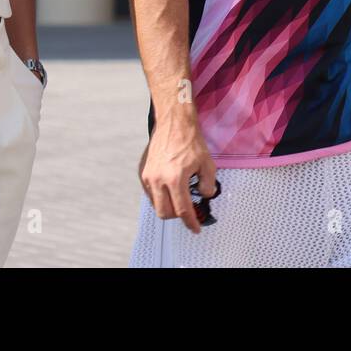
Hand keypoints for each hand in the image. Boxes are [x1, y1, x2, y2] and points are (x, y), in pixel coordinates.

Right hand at [139, 111, 217, 234]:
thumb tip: (204, 196)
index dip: (191, 223)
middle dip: (177, 216)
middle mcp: (158, 179)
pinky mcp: (142, 172)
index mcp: (175, 178)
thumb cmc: (191, 141)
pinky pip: (150, 193)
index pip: (182, 210)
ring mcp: (148, 176)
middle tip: (188, 211)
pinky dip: (160, 196)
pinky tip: (169, 188)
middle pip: (164, 213)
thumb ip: (208, 185)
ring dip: (168, 206)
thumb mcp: (208, 163)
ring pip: (155, 204)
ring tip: (179, 196)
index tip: (196, 229)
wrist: (172, 122)